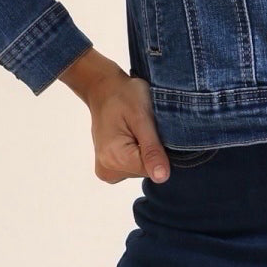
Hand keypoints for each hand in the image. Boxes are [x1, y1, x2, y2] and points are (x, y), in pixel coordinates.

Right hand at [58, 49, 171, 183]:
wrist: (104, 89)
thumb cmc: (124, 96)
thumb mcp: (142, 117)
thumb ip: (152, 149)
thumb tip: (162, 178)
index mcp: (114, 159)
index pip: (153, 169)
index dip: (159, 149)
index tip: (152, 129)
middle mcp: (107, 170)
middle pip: (145, 170)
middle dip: (151, 149)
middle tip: (143, 126)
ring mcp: (106, 170)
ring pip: (140, 168)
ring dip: (144, 150)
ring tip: (137, 129)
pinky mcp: (108, 167)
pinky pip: (132, 166)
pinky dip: (137, 152)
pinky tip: (132, 136)